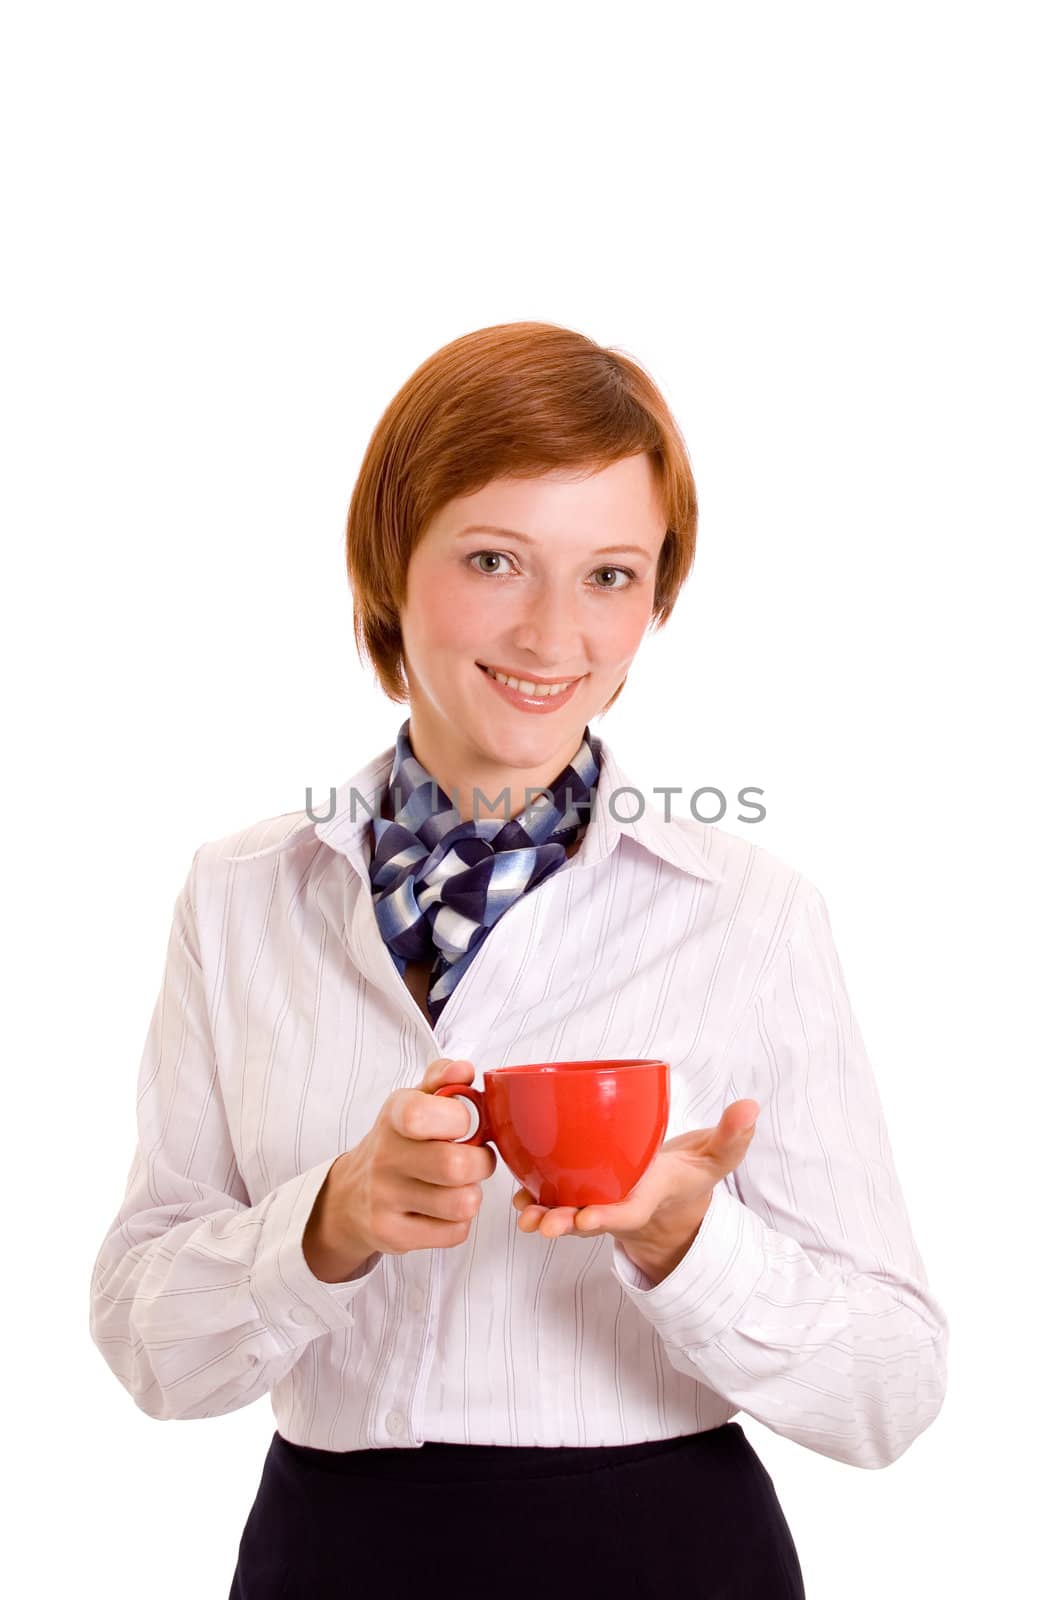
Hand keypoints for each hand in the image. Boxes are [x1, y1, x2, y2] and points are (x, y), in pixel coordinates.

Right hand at [303, 1056, 497, 1280]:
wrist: (350, 1196)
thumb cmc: (396, 1143)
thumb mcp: (411, 1103)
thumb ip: (442, 1079)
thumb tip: (465, 1070)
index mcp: (393, 1117)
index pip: (421, 1114)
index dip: (460, 1118)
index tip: (465, 1124)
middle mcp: (384, 1158)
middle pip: (456, 1166)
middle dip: (481, 1163)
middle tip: (474, 1159)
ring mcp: (385, 1200)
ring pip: (462, 1203)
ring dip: (472, 1194)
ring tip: (459, 1185)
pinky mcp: (393, 1236)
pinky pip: (455, 1233)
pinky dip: (459, 1222)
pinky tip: (443, 1210)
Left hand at [511, 1098, 759, 1274]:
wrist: (671, 1197)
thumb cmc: (688, 1174)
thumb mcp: (715, 1157)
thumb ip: (732, 1136)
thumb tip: (750, 1107)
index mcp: (647, 1198)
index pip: (626, 1212)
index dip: (606, 1218)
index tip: (584, 1220)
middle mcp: (617, 1205)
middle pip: (587, 1219)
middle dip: (563, 1223)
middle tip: (541, 1226)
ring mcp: (596, 1202)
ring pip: (565, 1212)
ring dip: (542, 1214)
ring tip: (522, 1216)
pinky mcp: (580, 1193)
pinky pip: (554, 1197)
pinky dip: (533, 1196)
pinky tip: (516, 1193)